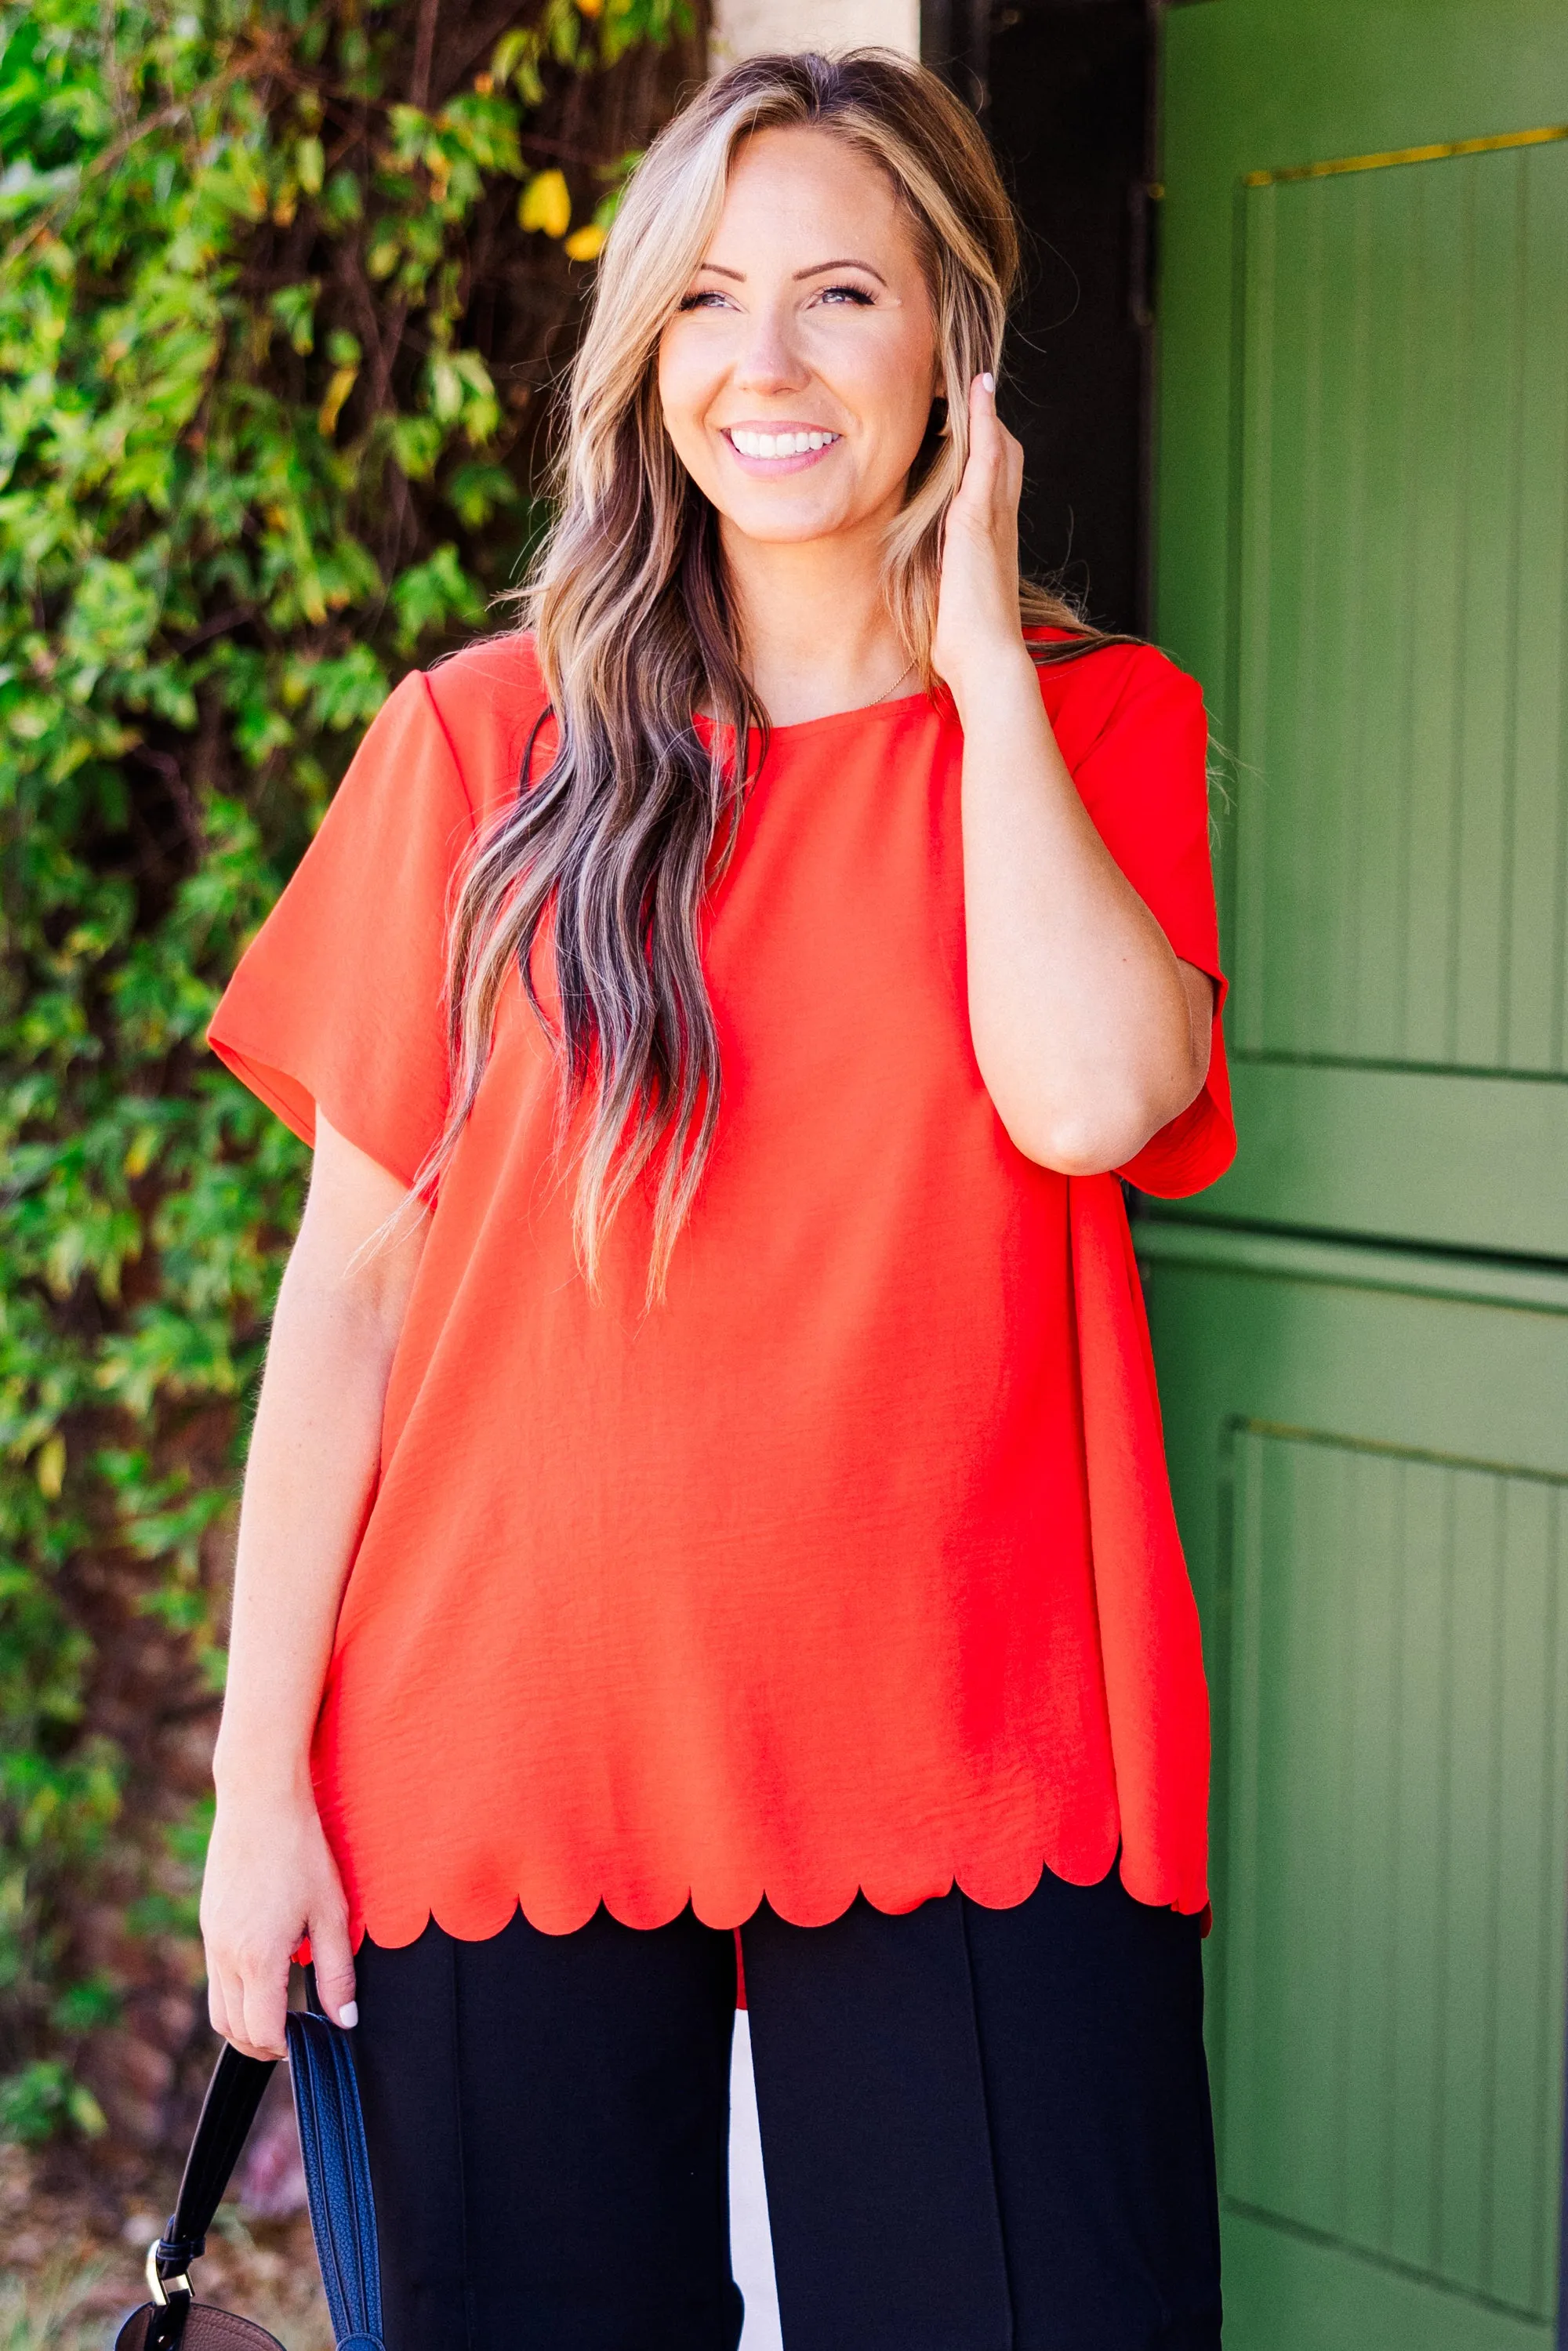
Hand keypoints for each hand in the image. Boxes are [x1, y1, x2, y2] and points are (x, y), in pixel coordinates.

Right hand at [200, 1785, 356, 2059]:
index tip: (311, 2041)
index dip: (287, 2047)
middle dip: (263, 2045)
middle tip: (296, 2038)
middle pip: (233, 2030)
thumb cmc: (302, 1852)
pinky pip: (215, 1978)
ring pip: (218, 2009)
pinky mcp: (208, 1924)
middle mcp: (225, 1955)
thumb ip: (338, 1972)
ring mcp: (211, 1940)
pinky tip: (267, 1974)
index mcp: (257, 1957)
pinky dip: (236, 1993)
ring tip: (280, 2014)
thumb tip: (346, 2021)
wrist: (259, 1801)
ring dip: (245, 2023)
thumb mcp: (332, 1913)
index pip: (262, 2032)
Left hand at [931, 372, 1032, 714]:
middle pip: (1003, 455)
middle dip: (988, 423)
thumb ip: (940, 573)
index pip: (994, 480)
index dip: (986, 449)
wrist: (987, 659)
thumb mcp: (947, 597)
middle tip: (969, 388)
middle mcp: (1000, 521)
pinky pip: (986, 457)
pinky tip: (978, 390)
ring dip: (985, 411)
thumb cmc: (965, 640)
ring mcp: (994, 517)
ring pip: (998, 447)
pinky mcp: (979, 518)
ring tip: (972, 374)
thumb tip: (925, 572)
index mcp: (991, 539)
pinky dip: (984, 421)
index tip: (967, 424)